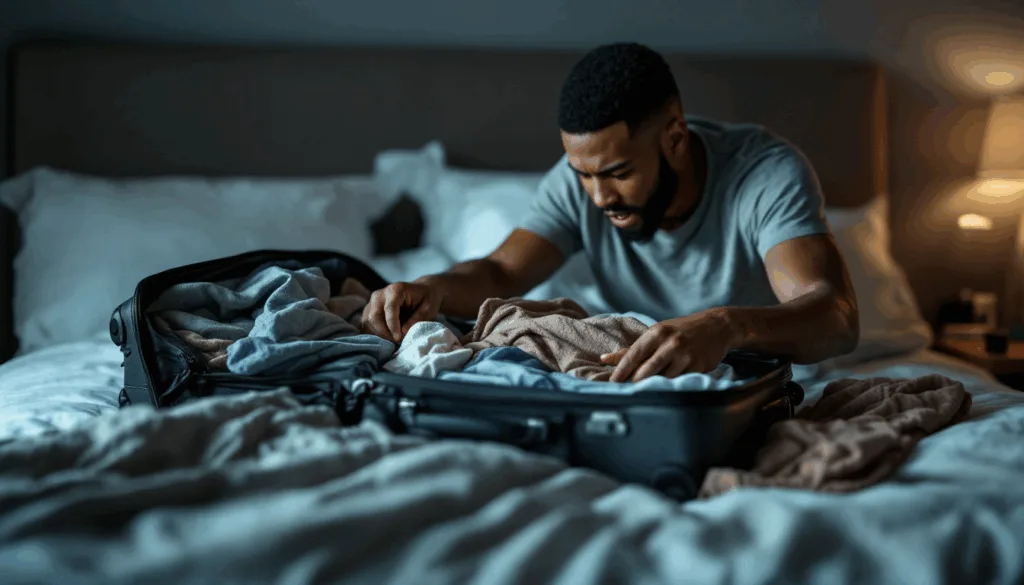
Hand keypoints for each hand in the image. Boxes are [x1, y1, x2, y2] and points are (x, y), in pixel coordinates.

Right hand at [360, 281, 442, 342]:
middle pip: (374, 316)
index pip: (389, 309)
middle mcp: (380, 294)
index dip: (393, 326)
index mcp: (396, 290)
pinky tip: (385, 339)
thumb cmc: (426, 298)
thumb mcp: (428, 308)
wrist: (421, 291)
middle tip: (397, 343)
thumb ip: (416, 319)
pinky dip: (373, 334)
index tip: (399, 339)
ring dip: (378, 335)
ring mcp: (372, 302)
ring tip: (393, 342)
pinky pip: (365, 324)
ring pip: (367, 322)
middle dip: (384, 333)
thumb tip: (402, 333)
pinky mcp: (369, 310)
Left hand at [600, 309, 737, 381]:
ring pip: (662, 378)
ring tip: (648, 387)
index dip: (621, 370)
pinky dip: (671, 384)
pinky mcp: (698, 366)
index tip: (612, 382)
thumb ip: (631, 349)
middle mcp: (670, 343)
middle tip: (626, 390)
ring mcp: (685, 355)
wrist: (716, 327)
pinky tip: (669, 384)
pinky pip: (679, 381)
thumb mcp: (656, 334)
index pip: (634, 355)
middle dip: (635, 382)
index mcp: (656, 333)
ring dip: (654, 384)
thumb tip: (604, 359)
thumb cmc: (680, 330)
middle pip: (646, 370)